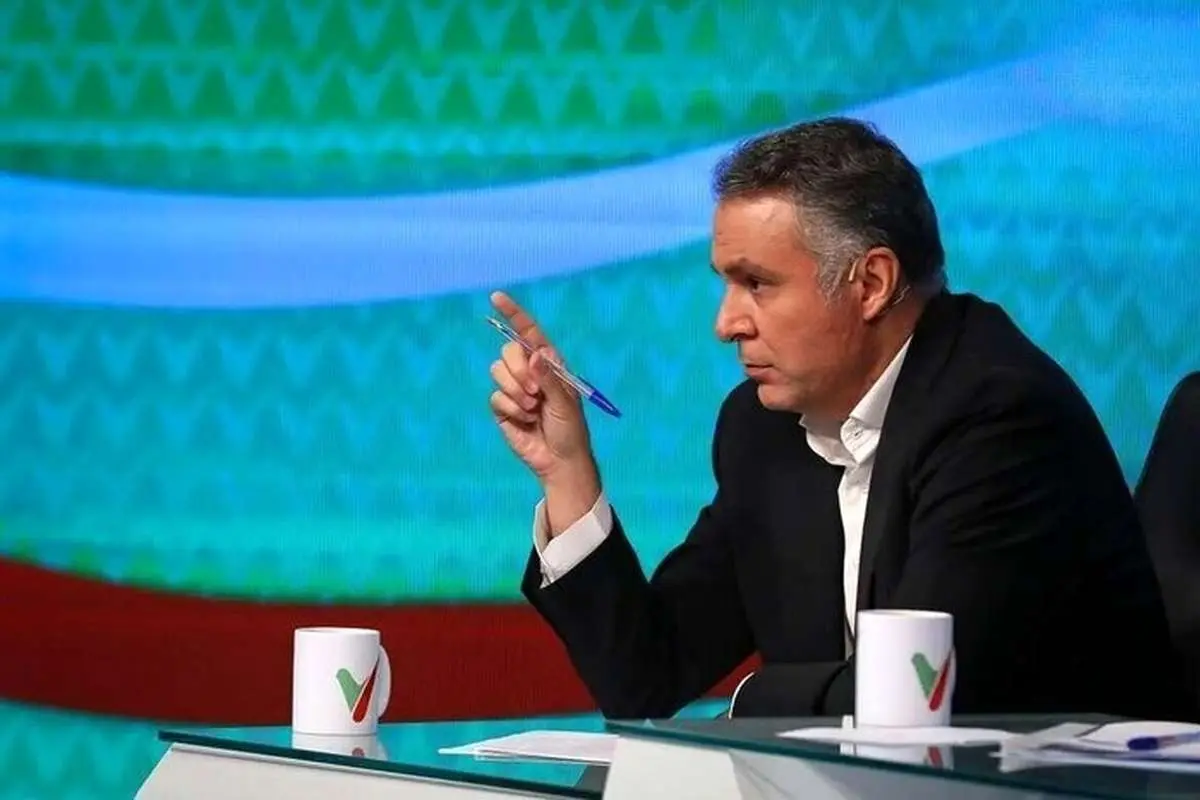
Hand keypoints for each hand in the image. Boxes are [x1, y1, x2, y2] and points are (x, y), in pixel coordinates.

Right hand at [488, 292, 598, 509]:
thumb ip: (549, 378)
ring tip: (533, 409)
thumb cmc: (570, 430)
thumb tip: (535, 355)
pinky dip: (511, 410)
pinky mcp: (503, 407)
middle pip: (508, 351)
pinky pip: (495, 397)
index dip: (513, 313)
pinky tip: (525, 421)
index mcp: (549, 363)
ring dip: (516, 392)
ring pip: (497, 372)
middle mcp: (530, 371)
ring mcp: (514, 388)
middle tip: (536, 392)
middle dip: (519, 370)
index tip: (496, 297)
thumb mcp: (565, 403)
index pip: (529, 332)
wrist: (559, 461)